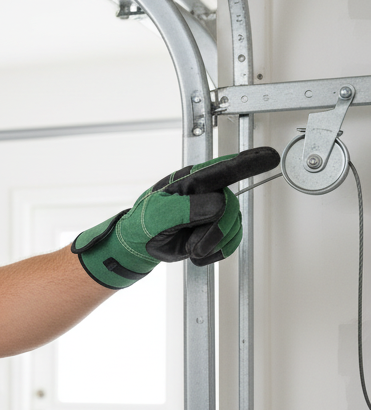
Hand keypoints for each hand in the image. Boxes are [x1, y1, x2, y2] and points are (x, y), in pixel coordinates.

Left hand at [72, 146, 280, 288]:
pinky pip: (230, 243)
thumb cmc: (143, 223)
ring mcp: (213, 212)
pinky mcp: (215, 230)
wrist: (138, 245)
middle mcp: (207, 194)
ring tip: (189, 246)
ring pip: (233, 227)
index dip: (250, 162)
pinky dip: (214, 253)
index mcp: (193, 181)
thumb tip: (216, 205)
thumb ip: (187, 208)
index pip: (226, 169)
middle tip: (193, 244)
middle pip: (231, 208)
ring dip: (211, 243)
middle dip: (215, 231)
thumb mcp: (158, 214)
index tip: (271, 156)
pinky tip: (196, 251)